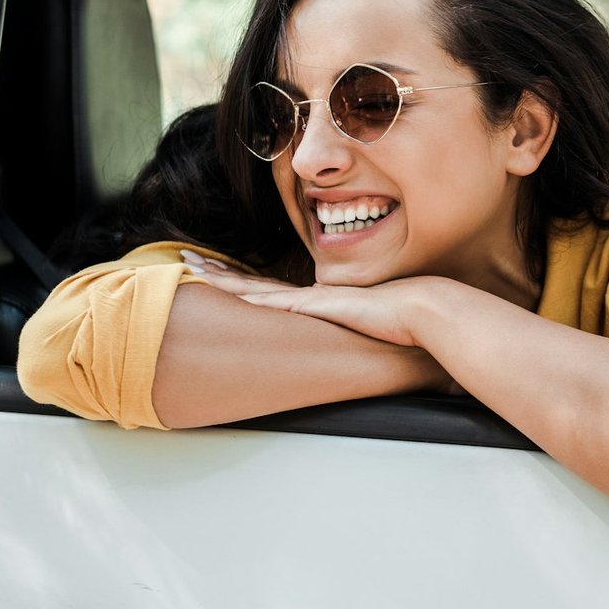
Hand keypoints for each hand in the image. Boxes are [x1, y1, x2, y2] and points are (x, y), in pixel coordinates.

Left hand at [182, 249, 441, 348]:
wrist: (421, 310)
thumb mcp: (368, 330)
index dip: (240, 281)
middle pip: (253, 283)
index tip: (215, 272)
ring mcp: (312, 300)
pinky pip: (277, 301)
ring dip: (224, 280)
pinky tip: (230, 293)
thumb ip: (353, 337)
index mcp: (318, 302)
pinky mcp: (320, 306)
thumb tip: (351, 350)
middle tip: (187, 259)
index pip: (269, 291)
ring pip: (256, 288)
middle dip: (219, 272)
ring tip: (192, 269)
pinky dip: (252, 297)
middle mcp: (309, 297)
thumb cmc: (402, 323)